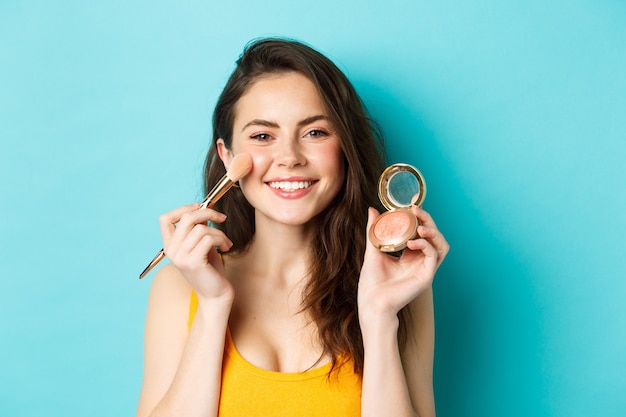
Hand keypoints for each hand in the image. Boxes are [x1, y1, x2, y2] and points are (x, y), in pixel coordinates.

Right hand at [159, 204, 233, 301]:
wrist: (215, 296)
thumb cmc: (210, 270)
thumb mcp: (202, 245)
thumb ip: (198, 229)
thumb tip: (203, 210)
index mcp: (170, 246)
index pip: (165, 219)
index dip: (183, 208)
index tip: (200, 207)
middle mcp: (172, 251)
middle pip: (186, 218)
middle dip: (207, 212)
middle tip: (222, 218)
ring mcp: (181, 257)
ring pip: (201, 228)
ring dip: (219, 232)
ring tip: (226, 242)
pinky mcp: (193, 262)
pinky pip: (209, 238)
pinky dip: (222, 239)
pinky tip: (226, 247)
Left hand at [358, 206, 448, 320]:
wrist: (371, 301)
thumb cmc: (371, 281)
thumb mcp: (373, 249)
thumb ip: (374, 230)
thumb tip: (372, 210)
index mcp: (410, 255)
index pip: (421, 231)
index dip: (421, 216)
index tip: (413, 201)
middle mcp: (420, 261)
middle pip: (434, 235)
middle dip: (427, 220)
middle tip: (415, 210)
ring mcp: (425, 269)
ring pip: (441, 245)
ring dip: (433, 232)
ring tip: (420, 226)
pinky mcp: (426, 276)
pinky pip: (434, 256)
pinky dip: (425, 245)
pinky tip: (412, 242)